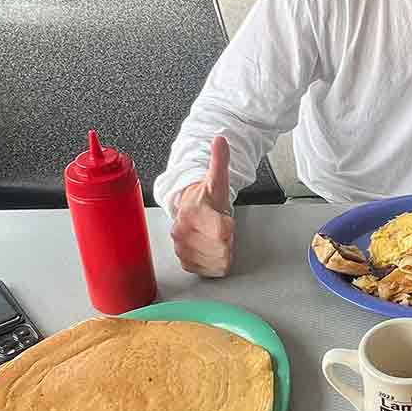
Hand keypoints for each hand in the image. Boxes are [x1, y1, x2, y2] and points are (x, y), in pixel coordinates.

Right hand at [171, 136, 233, 277]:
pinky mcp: (186, 263)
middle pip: (222, 248)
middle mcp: (182, 232)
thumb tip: (220, 139)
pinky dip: (215, 262)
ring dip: (222, 251)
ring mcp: (182, 249)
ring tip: (214, 237)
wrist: (189, 210)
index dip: (229, 226)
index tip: (225, 218)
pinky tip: (210, 248)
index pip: (222, 232)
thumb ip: (220, 160)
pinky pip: (211, 270)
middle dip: (227, 239)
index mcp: (192, 213)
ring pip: (218, 261)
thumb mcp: (217, 179)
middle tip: (219, 227)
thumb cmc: (207, 198)